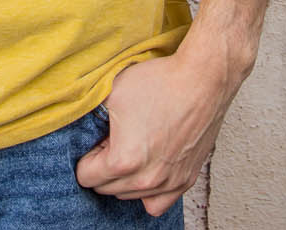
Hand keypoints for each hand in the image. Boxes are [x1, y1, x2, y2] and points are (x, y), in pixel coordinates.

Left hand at [74, 52, 236, 216]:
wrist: (201, 80)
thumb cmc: (159, 83)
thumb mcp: (112, 93)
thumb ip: (91, 119)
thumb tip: (84, 130)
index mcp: (123, 160)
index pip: (86, 176)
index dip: (87, 154)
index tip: (99, 138)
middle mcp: (146, 180)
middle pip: (106, 189)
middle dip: (104, 166)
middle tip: (114, 138)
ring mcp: (168, 183)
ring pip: (129, 197)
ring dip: (123, 178)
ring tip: (131, 147)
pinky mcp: (185, 180)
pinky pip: (157, 204)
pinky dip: (147, 192)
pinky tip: (146, 169)